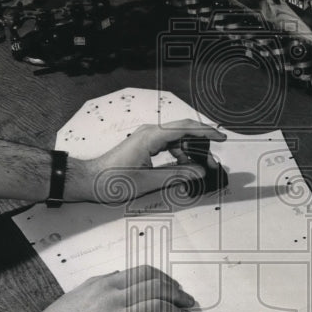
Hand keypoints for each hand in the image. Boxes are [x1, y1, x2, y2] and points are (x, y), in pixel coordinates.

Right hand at [21, 265, 195, 311]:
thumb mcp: (79, 292)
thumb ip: (101, 284)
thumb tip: (118, 277)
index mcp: (105, 284)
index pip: (145, 273)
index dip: (165, 280)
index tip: (174, 288)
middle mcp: (112, 296)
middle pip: (156, 286)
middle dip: (177, 294)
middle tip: (187, 303)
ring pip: (156, 306)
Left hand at [73, 118, 226, 203]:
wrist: (90, 180)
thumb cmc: (111, 181)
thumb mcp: (149, 181)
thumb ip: (177, 175)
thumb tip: (198, 171)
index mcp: (151, 136)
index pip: (185, 129)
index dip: (206, 133)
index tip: (220, 137)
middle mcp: (149, 132)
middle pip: (183, 131)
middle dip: (202, 144)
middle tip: (213, 159)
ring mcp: (146, 137)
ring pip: (176, 138)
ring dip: (190, 151)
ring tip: (199, 167)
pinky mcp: (144, 144)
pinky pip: (168, 144)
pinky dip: (179, 153)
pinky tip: (184, 165)